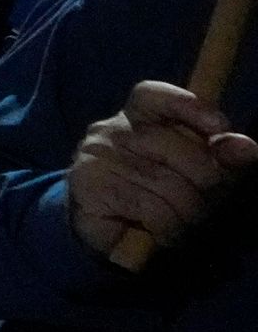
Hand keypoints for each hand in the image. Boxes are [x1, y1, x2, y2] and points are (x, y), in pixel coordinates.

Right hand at [64, 81, 257, 260]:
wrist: (109, 234)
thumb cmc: (158, 198)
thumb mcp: (198, 175)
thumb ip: (222, 159)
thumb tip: (247, 147)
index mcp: (136, 118)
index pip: (154, 96)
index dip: (188, 106)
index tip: (219, 127)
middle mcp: (111, 131)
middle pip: (176, 148)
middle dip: (204, 184)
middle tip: (201, 204)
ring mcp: (96, 157)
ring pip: (168, 185)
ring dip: (187, 215)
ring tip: (178, 224)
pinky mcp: (89, 187)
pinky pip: (151, 208)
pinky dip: (166, 229)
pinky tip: (157, 233)